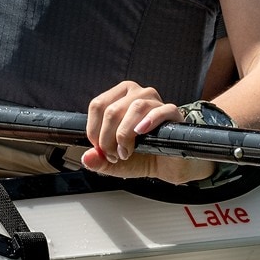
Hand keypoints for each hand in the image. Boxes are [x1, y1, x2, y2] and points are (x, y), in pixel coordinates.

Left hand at [81, 81, 212, 184]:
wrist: (168, 164)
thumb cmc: (143, 156)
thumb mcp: (114, 162)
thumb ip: (99, 160)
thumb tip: (87, 158)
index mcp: (119, 98)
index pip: (98, 105)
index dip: (94, 130)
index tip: (100, 148)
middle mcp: (137, 94)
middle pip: (112, 110)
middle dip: (108, 139)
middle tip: (115, 154)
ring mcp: (155, 101)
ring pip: (135, 108)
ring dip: (125, 135)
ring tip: (127, 151)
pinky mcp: (172, 113)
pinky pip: (161, 111)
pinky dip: (149, 121)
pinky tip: (141, 133)